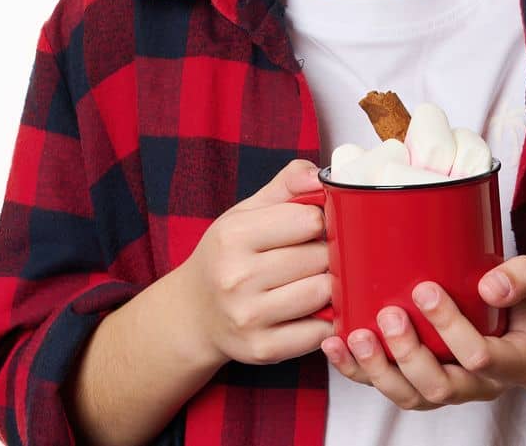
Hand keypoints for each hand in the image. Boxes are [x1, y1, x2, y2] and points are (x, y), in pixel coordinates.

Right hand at [183, 159, 333, 365]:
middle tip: (315, 256)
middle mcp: (236, 278)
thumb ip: (286, 185)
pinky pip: (320, 331)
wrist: (195, 312)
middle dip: (328, 253)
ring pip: (324, 292)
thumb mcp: (247, 212)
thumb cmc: (229, 256)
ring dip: (330, 286)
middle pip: (320, 257)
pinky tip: (313, 310)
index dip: (321, 221)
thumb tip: (318, 176)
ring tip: (315, 279)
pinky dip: (326, 320)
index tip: (312, 227)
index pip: (310, 220)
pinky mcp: (263, 349)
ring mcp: (249, 317)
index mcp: (233, 236)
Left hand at [320, 255, 525, 409]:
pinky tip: (335, 345)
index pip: (480, 358)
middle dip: (409, 354)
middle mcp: (478, 385)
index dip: (451, 329)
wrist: (522, 327)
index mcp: (511, 363)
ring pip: (409, 396)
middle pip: (440, 386)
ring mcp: (447, 388)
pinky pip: (386, 387)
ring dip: (378, 370)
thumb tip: (489, 286)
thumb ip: (522, 278)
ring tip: (355, 336)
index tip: (426, 288)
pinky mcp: (419, 383)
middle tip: (390, 315)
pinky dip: (356, 371)